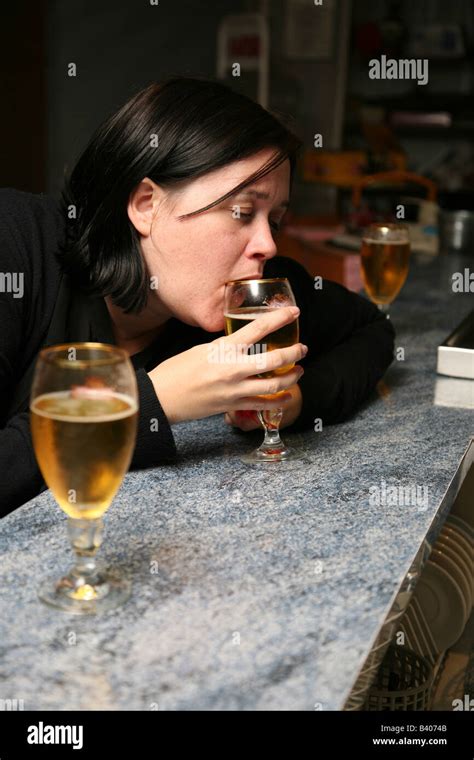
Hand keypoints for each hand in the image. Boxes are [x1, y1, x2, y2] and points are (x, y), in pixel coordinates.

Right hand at [148, 306, 306, 424]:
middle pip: (275, 360)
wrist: (162, 397)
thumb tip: (241, 344)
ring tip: (299, 371)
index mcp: (224, 348)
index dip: (280, 318)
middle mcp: (233, 368)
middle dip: (294, 352)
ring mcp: (235, 390)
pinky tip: (287, 396)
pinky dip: (279, 401)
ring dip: (292, 377)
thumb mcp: (201, 349)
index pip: (259, 328)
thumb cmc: (177, 370)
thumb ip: (225, 347)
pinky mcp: (233, 406)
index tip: (294, 312)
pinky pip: (263, 404)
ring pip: (274, 385)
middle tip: (302, 348)